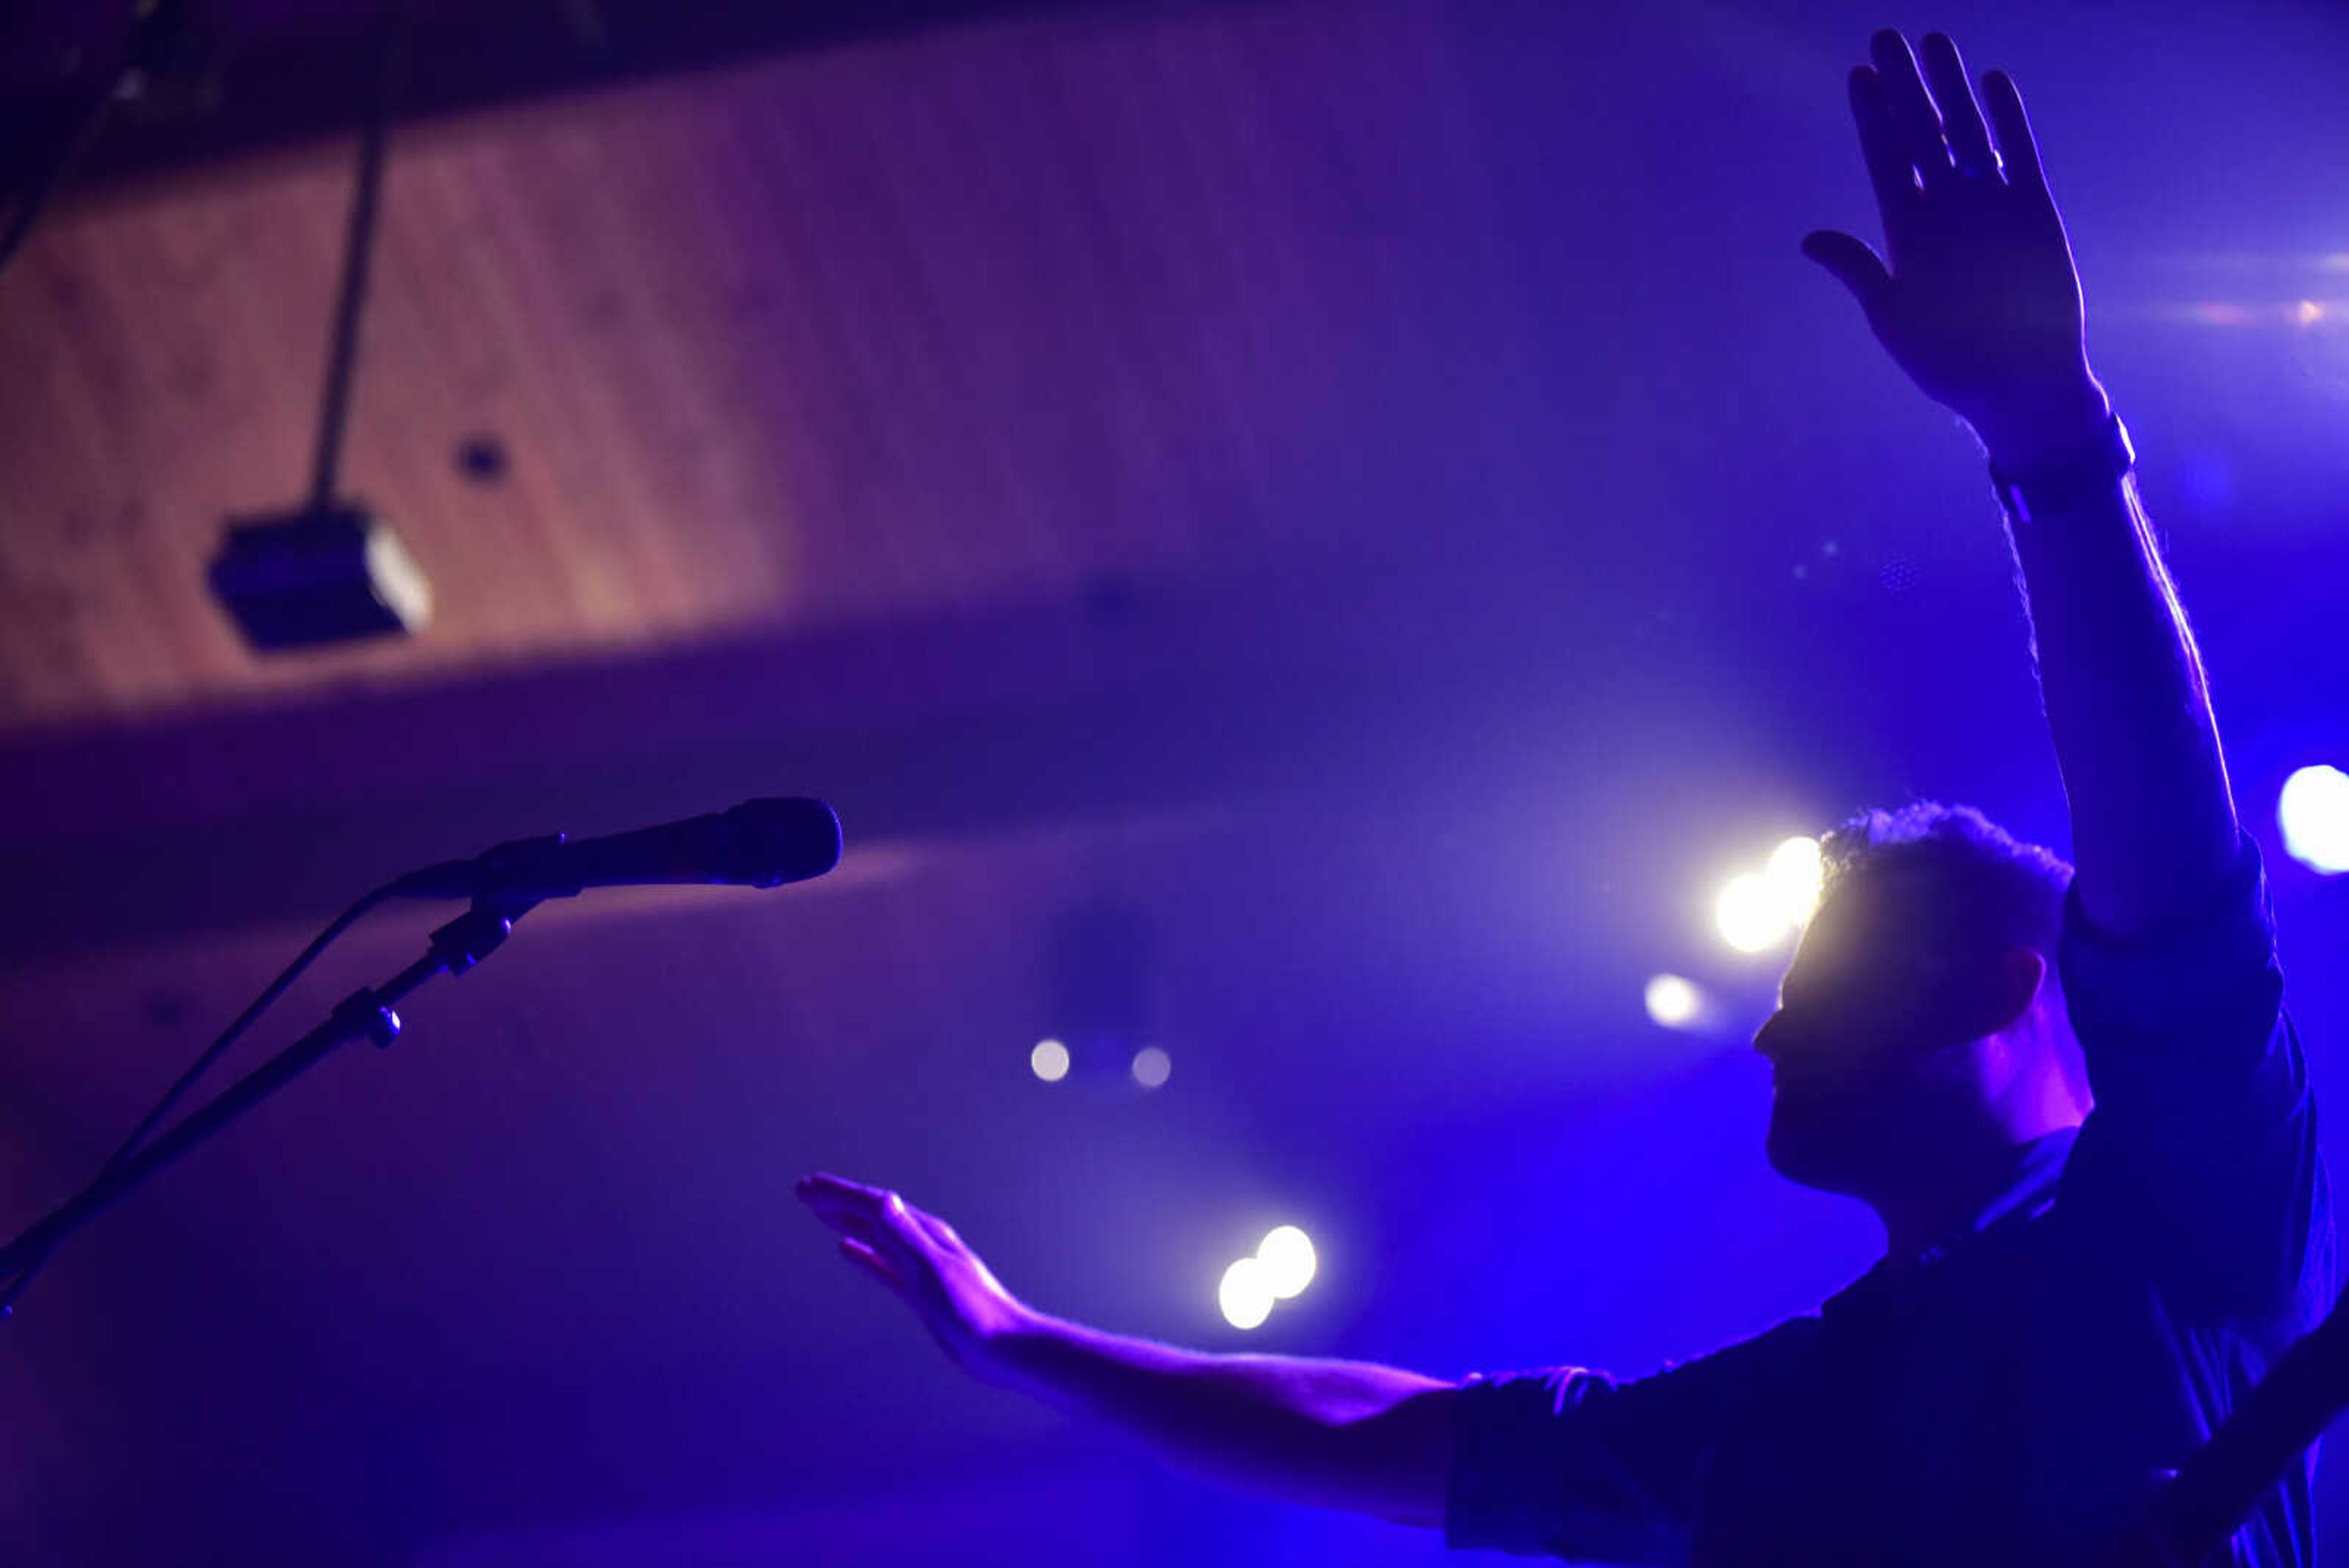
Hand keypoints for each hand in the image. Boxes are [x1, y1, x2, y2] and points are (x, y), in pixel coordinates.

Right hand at [796, 1173, 1036, 1385]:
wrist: (1004, 1348)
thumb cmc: (974, 1311)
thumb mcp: (933, 1270)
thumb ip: (907, 1237)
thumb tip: (883, 1199)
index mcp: (924, 1233)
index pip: (873, 1205)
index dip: (838, 1193)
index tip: (806, 1186)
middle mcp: (921, 1244)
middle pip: (871, 1215)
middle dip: (837, 1201)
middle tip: (803, 1191)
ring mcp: (920, 1267)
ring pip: (875, 1236)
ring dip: (847, 1221)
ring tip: (819, 1212)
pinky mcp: (920, 1291)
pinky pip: (883, 1265)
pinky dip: (862, 1253)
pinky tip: (846, 1250)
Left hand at [1803, 30, 2110, 466]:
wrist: (2018, 386)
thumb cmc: (1951, 363)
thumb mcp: (1894, 317)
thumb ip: (1859, 271)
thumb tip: (1810, 239)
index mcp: (1907, 233)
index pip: (1884, 160)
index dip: (1871, 118)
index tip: (1857, 76)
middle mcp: (1946, 210)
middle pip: (1920, 133)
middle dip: (1903, 86)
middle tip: (1884, 36)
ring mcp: (1989, 206)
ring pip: (1966, 131)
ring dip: (1950, 88)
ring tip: (1934, 41)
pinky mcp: (2033, 212)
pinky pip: (2018, 155)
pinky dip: (2007, 120)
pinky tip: (1992, 82)